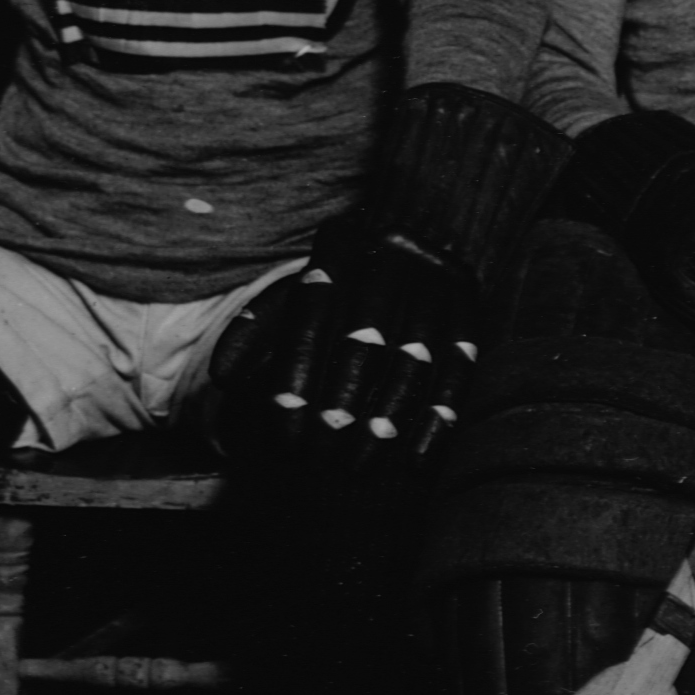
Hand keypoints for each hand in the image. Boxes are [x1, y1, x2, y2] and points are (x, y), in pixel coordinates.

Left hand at [236, 222, 482, 466]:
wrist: (428, 229)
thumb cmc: (346, 278)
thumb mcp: (296, 290)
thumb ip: (256, 329)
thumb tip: (222, 376)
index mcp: (343, 246)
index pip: (312, 314)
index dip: (297, 372)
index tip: (282, 425)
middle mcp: (393, 259)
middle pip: (366, 340)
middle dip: (341, 402)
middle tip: (319, 455)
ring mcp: (437, 283)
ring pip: (414, 359)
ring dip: (387, 419)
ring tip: (360, 464)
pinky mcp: (471, 306)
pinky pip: (459, 368)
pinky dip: (438, 418)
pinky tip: (415, 459)